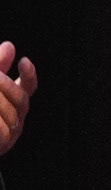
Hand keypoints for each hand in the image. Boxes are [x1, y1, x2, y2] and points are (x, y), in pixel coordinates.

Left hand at [0, 41, 36, 157]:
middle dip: (5, 85)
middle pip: (21, 99)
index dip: (29, 75)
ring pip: (11, 114)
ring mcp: (11, 133)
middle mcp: (17, 117)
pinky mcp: (3, 144)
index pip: (28, 86)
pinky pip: (3, 129)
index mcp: (13, 102)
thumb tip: (10, 45)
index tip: (24, 61)